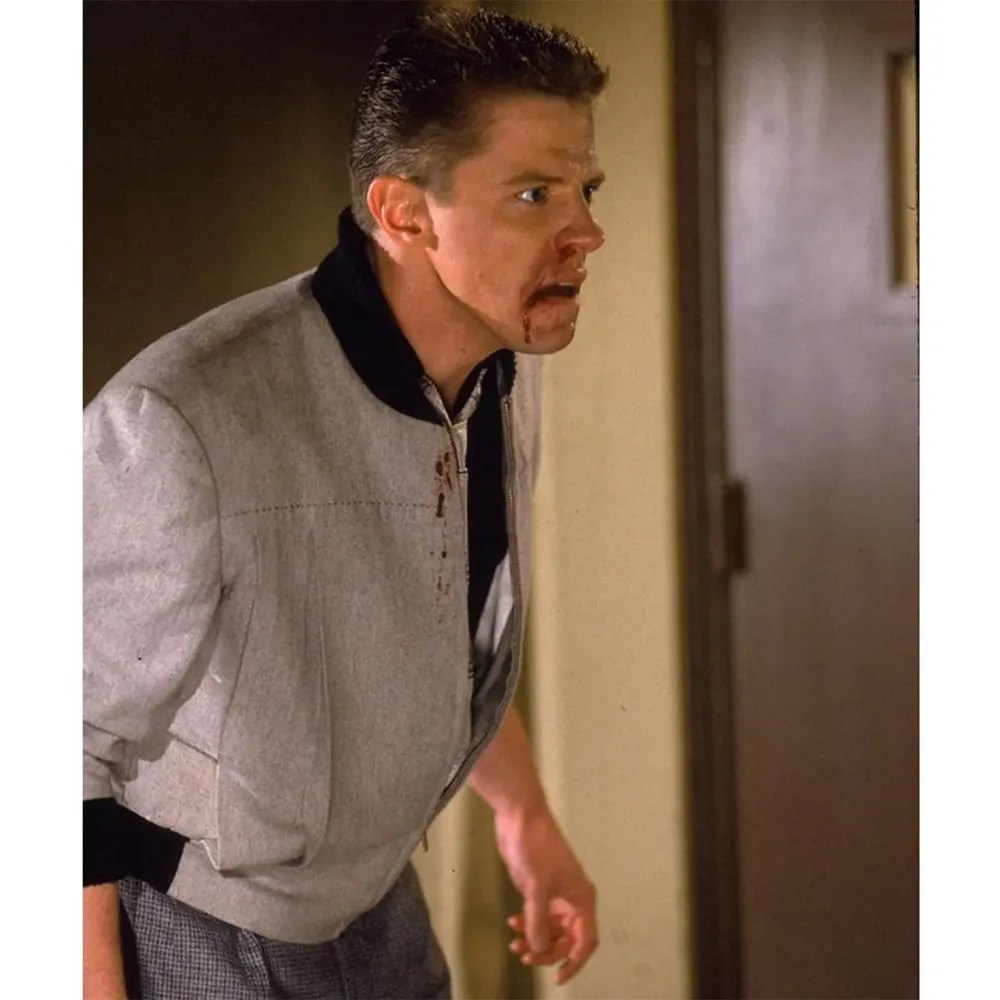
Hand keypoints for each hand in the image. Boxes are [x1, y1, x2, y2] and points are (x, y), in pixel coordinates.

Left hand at [494, 807, 597, 984]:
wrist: (519, 817)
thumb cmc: (535, 846)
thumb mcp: (536, 887)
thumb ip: (538, 921)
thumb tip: (540, 948)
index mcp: (581, 898)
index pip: (585, 940)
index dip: (575, 962)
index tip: (559, 978)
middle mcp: (572, 899)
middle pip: (565, 939)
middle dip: (546, 951)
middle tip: (524, 955)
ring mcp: (555, 895)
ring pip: (549, 930)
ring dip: (534, 940)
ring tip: (514, 943)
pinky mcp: (539, 889)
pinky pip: (536, 917)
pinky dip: (526, 924)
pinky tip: (512, 923)